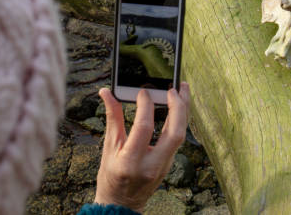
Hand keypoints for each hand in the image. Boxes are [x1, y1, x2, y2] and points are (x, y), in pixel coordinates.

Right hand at [94, 83, 189, 211]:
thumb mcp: (109, 147)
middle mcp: (152, 165)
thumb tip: (106, 92)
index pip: (145, 129)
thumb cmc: (111, 176)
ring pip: (181, 135)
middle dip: (178, 107)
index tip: (143, 91)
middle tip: (173, 87)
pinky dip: (179, 119)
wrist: (121, 204)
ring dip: (184, 110)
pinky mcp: (169, 163)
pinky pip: (178, 137)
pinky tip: (177, 104)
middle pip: (175, 133)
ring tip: (182, 88)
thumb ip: (112, 118)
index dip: (145, 106)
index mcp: (131, 162)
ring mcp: (164, 166)